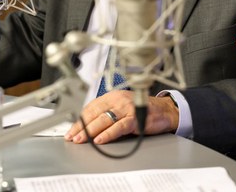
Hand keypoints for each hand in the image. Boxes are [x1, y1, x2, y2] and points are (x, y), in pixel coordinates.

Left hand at [64, 91, 178, 144]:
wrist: (164, 110)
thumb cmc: (142, 109)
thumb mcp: (122, 106)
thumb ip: (107, 112)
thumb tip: (87, 125)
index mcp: (112, 96)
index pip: (91, 107)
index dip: (79, 119)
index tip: (71, 130)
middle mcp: (118, 99)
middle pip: (95, 113)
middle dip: (81, 127)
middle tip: (72, 137)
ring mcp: (127, 108)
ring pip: (104, 119)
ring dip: (90, 131)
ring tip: (81, 140)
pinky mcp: (135, 117)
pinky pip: (118, 127)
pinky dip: (108, 134)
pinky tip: (100, 140)